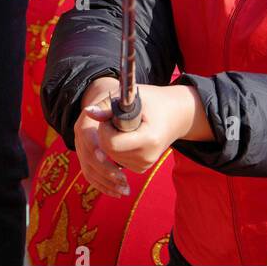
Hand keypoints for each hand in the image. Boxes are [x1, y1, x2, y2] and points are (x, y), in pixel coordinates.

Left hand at [74, 79, 199, 198]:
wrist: (177, 116)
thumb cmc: (154, 101)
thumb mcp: (132, 97)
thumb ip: (108, 106)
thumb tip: (88, 111)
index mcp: (148, 139)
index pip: (112, 143)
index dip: (105, 128)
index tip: (110, 115)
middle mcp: (147, 157)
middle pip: (109, 150)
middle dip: (106, 134)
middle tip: (116, 119)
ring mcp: (145, 165)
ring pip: (111, 156)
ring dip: (111, 140)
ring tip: (126, 127)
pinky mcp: (141, 168)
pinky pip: (117, 159)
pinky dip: (117, 147)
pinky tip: (129, 136)